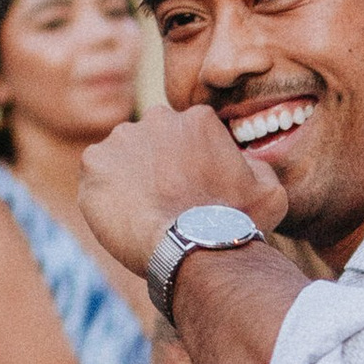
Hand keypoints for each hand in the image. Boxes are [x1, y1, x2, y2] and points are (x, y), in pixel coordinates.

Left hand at [76, 103, 287, 275]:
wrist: (193, 246)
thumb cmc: (236, 223)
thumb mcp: (270, 190)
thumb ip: (256, 166)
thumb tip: (244, 161)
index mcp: (198, 118)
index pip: (187, 136)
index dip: (189, 166)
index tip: (190, 192)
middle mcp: (158, 117)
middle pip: (153, 141)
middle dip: (157, 166)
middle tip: (164, 202)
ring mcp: (122, 138)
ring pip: (122, 156)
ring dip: (129, 178)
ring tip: (142, 212)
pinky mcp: (94, 162)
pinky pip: (96, 176)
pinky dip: (104, 194)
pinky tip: (122, 216)